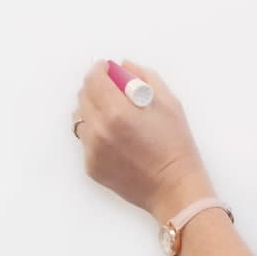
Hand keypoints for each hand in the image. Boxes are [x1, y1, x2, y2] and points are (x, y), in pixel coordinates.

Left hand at [72, 60, 212, 224]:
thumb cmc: (175, 147)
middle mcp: (99, 130)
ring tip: (114, 117)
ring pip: (80, 118)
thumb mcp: (169, 103)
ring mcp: (92, 150)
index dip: (100, 69)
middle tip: (114, 92)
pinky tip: (117, 139)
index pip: (94, 79)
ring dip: (93, 110)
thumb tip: (124, 67)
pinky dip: (96, 133)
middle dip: (96, 88)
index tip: (107, 69)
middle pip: (83, 96)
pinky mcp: (91, 166)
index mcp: (117, 111)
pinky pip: (86, 140)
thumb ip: (144, 78)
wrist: (173, 188)